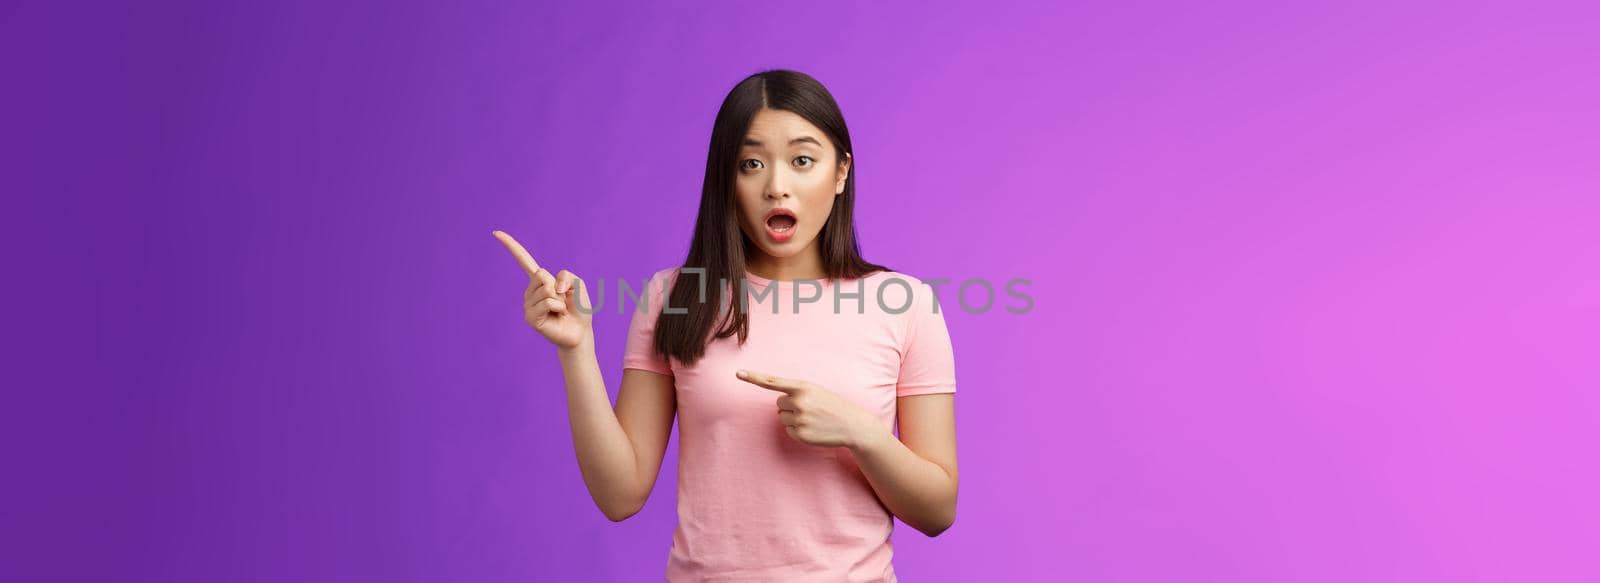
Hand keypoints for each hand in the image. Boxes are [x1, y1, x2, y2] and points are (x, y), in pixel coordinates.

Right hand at [492, 230, 593, 349]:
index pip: (524, 260)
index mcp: (539, 281)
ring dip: (560, 299)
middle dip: (558, 286)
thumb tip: (552, 285)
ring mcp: (528, 305)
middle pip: (541, 274)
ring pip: (546, 289)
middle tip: (561, 300)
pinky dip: (558, 307)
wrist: (579, 332)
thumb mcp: (578, 285)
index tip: (496, 232)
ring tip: (559, 310)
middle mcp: (530, 291)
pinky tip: (557, 315)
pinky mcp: (530, 317)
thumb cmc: (578, 309)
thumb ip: (568, 276)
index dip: (511, 246)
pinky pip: (547, 302)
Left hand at [736, 370, 888, 450]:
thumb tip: (778, 406)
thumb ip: (796, 393)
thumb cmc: (832, 405)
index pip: (773, 381)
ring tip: (813, 419)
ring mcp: (799, 419)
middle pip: (779, 403)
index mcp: (803, 387)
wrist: (852, 425)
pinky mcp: (800, 434)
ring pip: (782, 417)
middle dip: (790, 406)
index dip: (754, 377)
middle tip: (810, 409)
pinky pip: (788, 430)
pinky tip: (813, 428)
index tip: (738, 374)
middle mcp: (799, 402)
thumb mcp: (816, 392)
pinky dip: (798, 430)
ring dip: (794, 418)